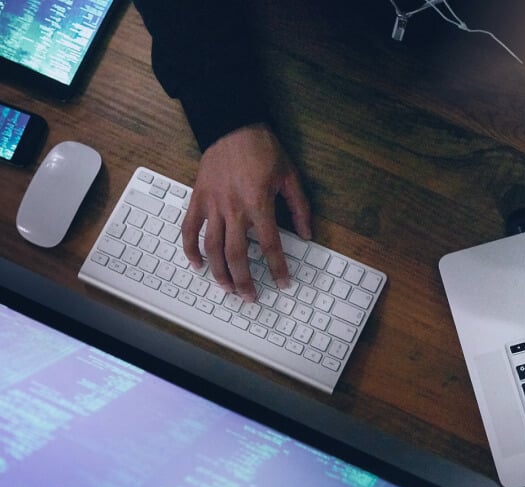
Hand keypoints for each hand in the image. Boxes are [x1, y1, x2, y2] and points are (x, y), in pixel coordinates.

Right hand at [181, 124, 311, 301]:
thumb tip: (307, 234)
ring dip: (219, 272)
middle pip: (237, 255)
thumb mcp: (290, 176)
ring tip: (227, 288)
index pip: (270, 245)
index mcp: (258, 204)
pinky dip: (190, 249)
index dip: (278, 268)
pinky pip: (189, 229)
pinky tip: (197, 264)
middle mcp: (233, 208)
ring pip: (212, 247)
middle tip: (250, 297)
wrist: (232, 124)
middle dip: (244, 281)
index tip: (283, 283)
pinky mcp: (198, 198)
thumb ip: (299, 208)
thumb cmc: (263, 149)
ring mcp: (212, 204)